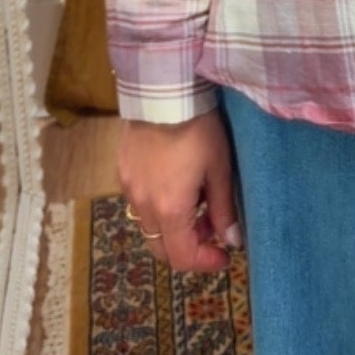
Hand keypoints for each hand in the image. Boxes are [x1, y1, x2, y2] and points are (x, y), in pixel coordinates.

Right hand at [117, 109, 241, 273]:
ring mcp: (128, 189)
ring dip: (172, 227)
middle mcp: (143, 206)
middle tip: (211, 228)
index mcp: (169, 210)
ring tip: (195, 201)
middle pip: (161, 248)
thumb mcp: (219, 168)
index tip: (224, 254)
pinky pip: (139, 203)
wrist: (163, 91)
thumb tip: (233, 240)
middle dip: (188, 247)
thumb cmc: (198, 129)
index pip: (183, 256)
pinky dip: (158, 207)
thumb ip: (224, 208)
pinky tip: (174, 183)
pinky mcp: (122, 171)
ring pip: (148, 226)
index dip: (205, 262)